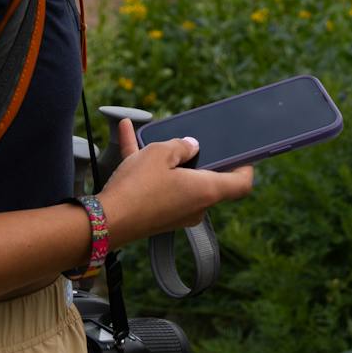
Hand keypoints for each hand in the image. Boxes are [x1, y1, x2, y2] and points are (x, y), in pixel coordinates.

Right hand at [97, 119, 254, 249]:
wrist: (105, 221)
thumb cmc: (138, 187)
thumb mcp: (161, 153)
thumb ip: (180, 146)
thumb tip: (192, 146)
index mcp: (206, 190)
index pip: (241, 184)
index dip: (246, 166)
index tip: (243, 153)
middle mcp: (196, 205)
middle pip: (208, 178)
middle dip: (200, 157)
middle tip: (193, 138)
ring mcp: (176, 212)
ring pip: (178, 177)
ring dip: (167, 157)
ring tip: (150, 131)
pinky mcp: (156, 214)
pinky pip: (156, 183)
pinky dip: (146, 164)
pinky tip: (128, 134)